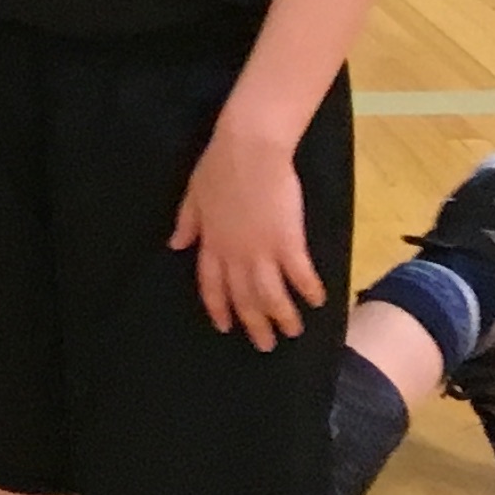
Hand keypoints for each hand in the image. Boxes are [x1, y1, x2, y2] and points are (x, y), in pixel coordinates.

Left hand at [170, 120, 324, 349]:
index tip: (225, 327)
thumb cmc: (219, 166)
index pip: (211, 285)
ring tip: (293, 331)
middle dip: (255, 325)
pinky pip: (300, 276)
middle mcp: (235, 254)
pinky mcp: (288, 242)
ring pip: (271, 296)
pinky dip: (309, 291)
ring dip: (283, 317)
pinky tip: (318, 302)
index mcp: (211, 243)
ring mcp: (262, 250)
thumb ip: (187, 223)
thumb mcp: (193, 195)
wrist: (249, 149)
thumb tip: (175, 246)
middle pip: (244, 298)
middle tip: (266, 345)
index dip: (218, 308)